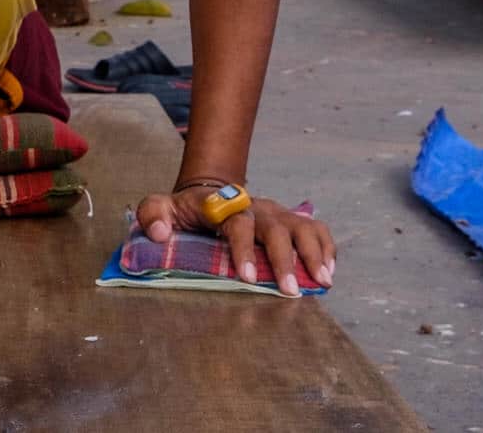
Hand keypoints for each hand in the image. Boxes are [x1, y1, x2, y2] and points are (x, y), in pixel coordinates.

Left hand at [133, 189, 335, 297]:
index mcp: (224, 205)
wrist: (210, 192)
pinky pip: (315, 228)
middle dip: (284, 260)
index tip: (247, 277)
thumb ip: (153, 214)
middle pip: (276, 228)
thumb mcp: (160, 207)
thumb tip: (161, 233)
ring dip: (314, 253)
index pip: (237, 223)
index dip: (244, 249)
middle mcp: (255, 207)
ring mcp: (276, 212)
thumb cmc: (185, 209)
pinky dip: (326, 247)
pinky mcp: (290, 220)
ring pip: (302, 227)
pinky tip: (329, 271)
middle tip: (290, 291)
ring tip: (323, 281)